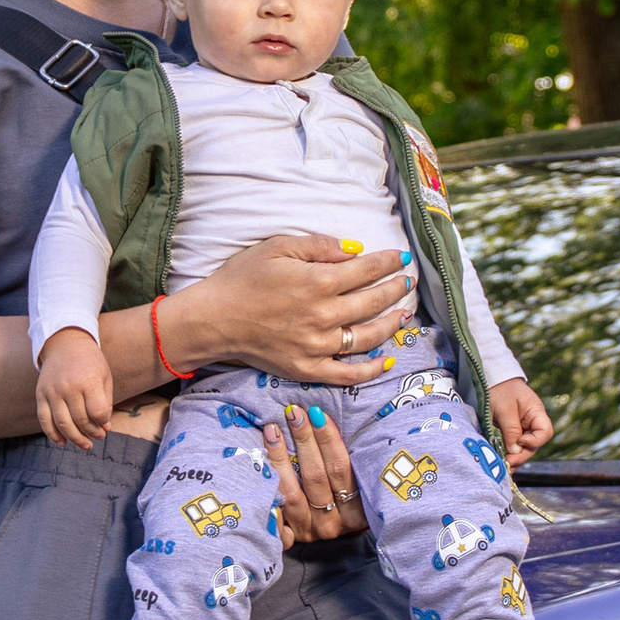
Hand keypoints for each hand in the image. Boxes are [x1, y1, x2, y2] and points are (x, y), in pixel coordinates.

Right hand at [36, 327, 113, 447]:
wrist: (65, 343)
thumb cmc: (90, 362)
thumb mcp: (104, 377)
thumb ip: (105, 402)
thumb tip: (105, 428)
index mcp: (88, 380)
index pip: (97, 412)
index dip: (103, 421)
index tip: (105, 422)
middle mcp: (68, 387)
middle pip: (80, 420)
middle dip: (92, 432)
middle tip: (99, 437)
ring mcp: (52, 391)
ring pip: (62, 424)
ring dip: (75, 438)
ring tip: (86, 445)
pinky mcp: (40, 394)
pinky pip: (44, 420)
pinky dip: (52, 434)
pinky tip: (62, 442)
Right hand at [191, 235, 416, 393]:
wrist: (213, 319)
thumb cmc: (242, 278)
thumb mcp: (277, 247)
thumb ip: (319, 245)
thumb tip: (354, 249)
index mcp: (318, 281)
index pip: (366, 269)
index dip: (388, 262)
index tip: (401, 257)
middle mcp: (324, 315)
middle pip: (373, 301)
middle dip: (395, 289)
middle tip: (406, 281)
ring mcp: (318, 345)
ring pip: (368, 337)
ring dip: (391, 324)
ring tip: (403, 314)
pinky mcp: (308, 368)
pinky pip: (348, 374)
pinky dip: (370, 370)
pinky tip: (386, 362)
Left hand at [262, 400, 367, 543]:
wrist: (333, 526)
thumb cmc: (347, 492)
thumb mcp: (357, 479)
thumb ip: (348, 458)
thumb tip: (325, 416)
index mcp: (358, 509)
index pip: (341, 469)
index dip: (328, 440)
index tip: (317, 413)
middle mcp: (334, 523)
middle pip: (316, 477)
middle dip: (304, 441)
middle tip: (293, 413)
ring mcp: (310, 531)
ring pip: (292, 492)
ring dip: (280, 457)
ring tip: (272, 429)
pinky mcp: (290, 536)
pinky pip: (275, 514)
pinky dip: (267, 490)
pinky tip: (258, 467)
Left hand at [490, 377, 552, 467]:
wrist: (492, 380)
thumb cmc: (500, 390)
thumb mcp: (505, 410)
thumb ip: (511, 430)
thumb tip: (515, 451)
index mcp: (536, 413)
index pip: (545, 432)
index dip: (534, 441)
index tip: (519, 442)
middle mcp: (533, 422)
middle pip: (535, 444)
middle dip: (522, 455)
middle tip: (508, 462)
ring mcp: (525, 427)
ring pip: (525, 448)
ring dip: (516, 458)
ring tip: (505, 467)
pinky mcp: (515, 432)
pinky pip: (516, 446)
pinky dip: (511, 454)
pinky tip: (504, 463)